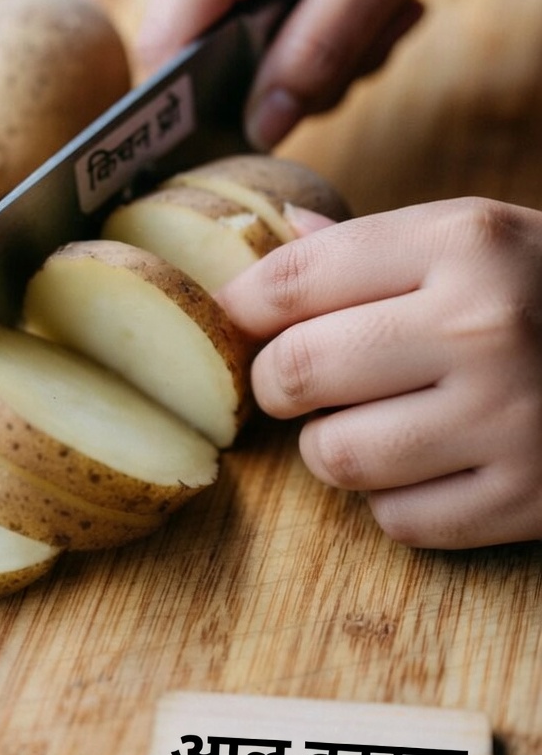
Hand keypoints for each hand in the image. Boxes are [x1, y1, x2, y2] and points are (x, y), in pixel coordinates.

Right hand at [137, 0, 455, 147]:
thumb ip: (318, 55)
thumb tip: (260, 132)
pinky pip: (232, 31)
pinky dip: (290, 39)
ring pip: (220, 52)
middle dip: (282, 77)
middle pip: (199, 59)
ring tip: (363, 19)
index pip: (166, 50)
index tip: (261, 131)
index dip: (197, 108)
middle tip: (362, 47)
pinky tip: (336, 10)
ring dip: (298, 60)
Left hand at [218, 198, 541, 548]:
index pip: (292, 280)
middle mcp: (484, 327)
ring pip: (334, 457)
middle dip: (276, 382)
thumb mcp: (479, 235)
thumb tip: (276, 237)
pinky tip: (428, 463)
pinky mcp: (528, 501)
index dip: (243, 306)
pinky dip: (393, 499)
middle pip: (296, 373)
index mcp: (465, 243)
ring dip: (332, 445)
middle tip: (295, 379)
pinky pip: (396, 520)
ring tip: (369, 421)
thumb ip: (373, 242)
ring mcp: (509, 421)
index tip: (241, 320)